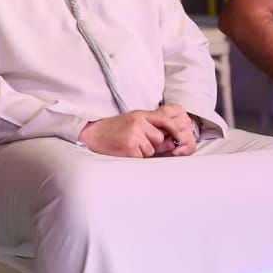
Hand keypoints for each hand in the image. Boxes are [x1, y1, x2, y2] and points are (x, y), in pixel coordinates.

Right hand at [79, 104, 195, 157]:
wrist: (94, 134)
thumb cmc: (114, 129)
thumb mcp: (132, 119)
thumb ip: (148, 124)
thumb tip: (168, 137)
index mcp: (139, 115)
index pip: (164, 120)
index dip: (173, 129)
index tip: (178, 136)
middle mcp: (138, 124)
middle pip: (159, 138)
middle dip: (151, 144)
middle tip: (136, 141)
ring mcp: (134, 136)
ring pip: (151, 150)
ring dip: (143, 152)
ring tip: (128, 145)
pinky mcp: (130, 149)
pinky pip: (142, 157)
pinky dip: (136, 157)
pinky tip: (125, 151)